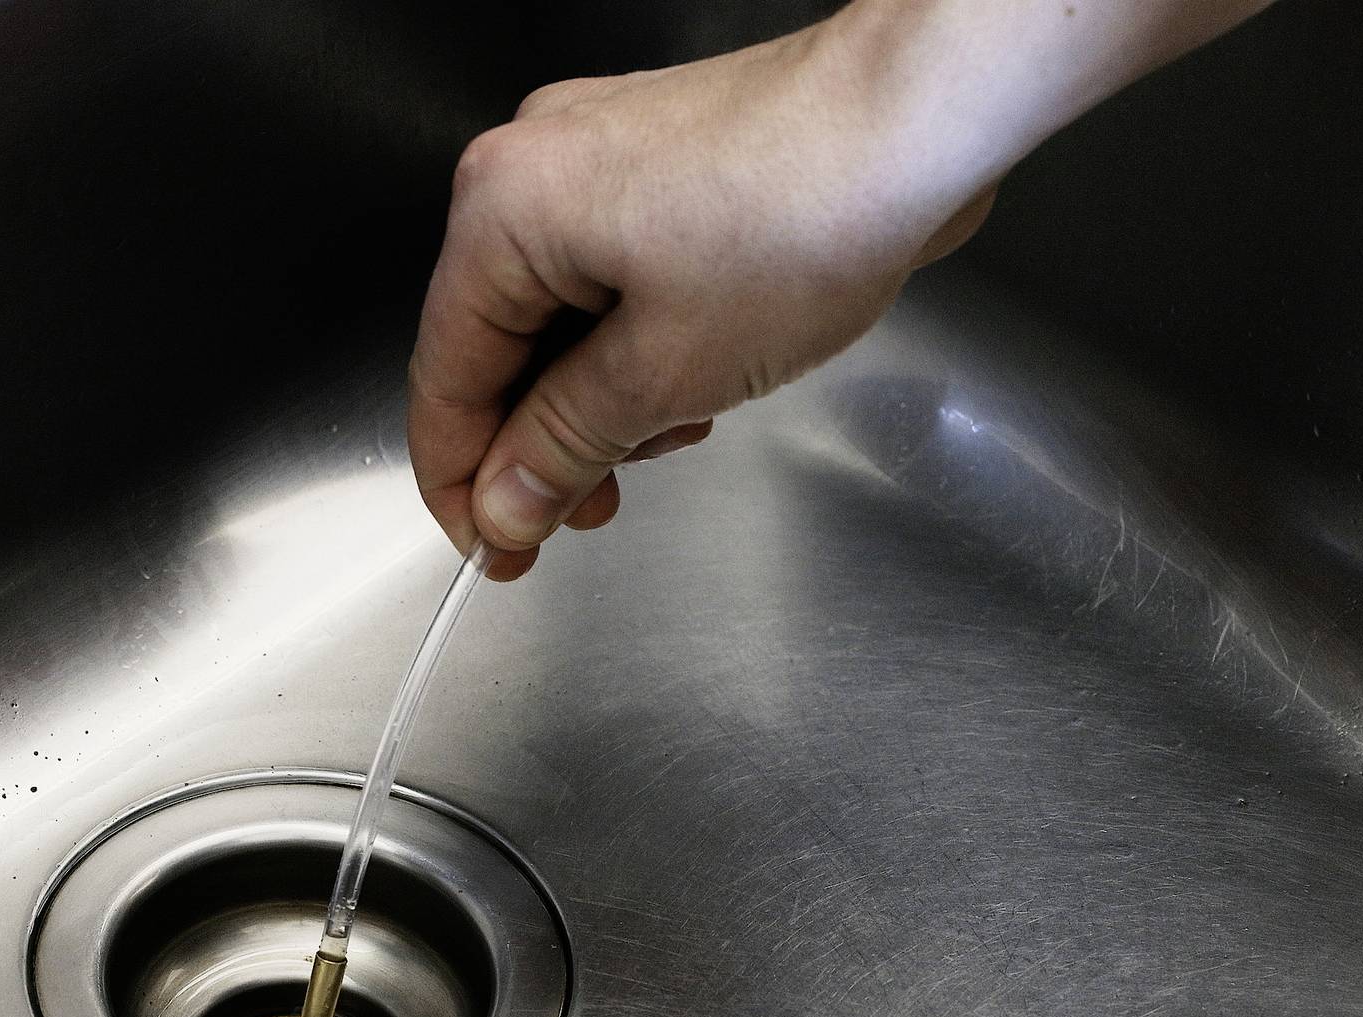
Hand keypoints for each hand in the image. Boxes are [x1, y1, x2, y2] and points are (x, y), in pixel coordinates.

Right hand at [406, 0, 1276, 578]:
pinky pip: (609, 279)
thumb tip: (503, 508)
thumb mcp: (662, 374)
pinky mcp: (654, 164)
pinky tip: (696, 375)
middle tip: (592, 513)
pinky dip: (638, 342)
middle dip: (548, 442)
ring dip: (603, 398)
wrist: (918, 118)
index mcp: (501, 212)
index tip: (495, 551)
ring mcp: (592, 158)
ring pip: (559, 319)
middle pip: (499, 349)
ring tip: (677, 427)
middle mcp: (529, 169)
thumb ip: (562, 450)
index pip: (444, 381)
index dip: (464, 487)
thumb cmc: (806, 208)